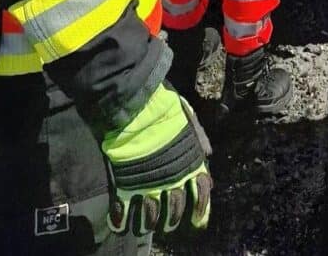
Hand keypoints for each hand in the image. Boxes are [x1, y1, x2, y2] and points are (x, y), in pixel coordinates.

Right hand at [102, 84, 211, 235]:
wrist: (135, 103)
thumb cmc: (163, 106)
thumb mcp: (188, 116)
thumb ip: (198, 137)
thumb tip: (207, 154)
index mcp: (190, 163)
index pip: (201, 194)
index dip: (200, 209)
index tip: (197, 221)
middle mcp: (172, 179)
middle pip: (175, 211)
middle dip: (173, 218)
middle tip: (168, 220)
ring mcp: (148, 184)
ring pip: (151, 218)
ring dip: (149, 222)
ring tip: (146, 223)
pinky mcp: (124, 185)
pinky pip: (123, 213)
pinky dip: (121, 220)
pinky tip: (119, 223)